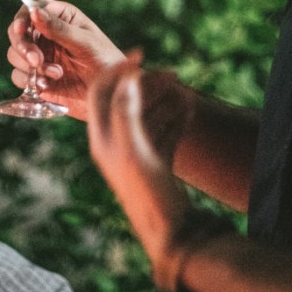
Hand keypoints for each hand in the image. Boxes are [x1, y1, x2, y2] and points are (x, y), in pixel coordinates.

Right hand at [7, 1, 124, 120]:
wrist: (112, 95)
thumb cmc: (106, 61)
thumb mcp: (85, 43)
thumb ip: (59, 28)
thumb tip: (34, 11)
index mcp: (61, 17)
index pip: (31, 10)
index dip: (22, 19)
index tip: (21, 30)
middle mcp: (47, 34)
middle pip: (17, 33)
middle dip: (23, 46)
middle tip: (37, 60)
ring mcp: (41, 56)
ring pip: (15, 55)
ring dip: (30, 66)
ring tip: (57, 74)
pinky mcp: (37, 77)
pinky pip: (20, 76)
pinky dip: (29, 81)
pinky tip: (47, 85)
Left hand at [87, 57, 190, 279]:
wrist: (173, 237)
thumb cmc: (150, 196)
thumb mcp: (135, 151)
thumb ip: (126, 113)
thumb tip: (127, 79)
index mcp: (103, 140)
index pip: (101, 93)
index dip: (118, 70)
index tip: (142, 54)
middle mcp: (116, 146)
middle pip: (126, 102)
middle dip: (147, 84)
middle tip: (172, 73)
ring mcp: (137, 156)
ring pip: (148, 117)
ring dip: (164, 100)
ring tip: (183, 89)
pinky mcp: (156, 166)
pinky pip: (164, 134)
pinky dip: (175, 119)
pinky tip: (190, 109)